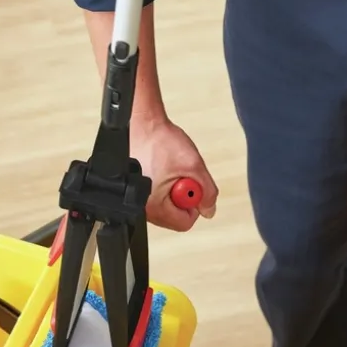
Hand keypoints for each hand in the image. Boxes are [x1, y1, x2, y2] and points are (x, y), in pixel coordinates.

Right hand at [130, 116, 218, 231]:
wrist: (140, 123)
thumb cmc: (159, 141)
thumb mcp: (193, 166)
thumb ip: (207, 191)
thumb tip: (209, 209)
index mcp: (154, 207)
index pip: (184, 223)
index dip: (194, 205)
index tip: (194, 188)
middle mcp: (143, 208)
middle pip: (175, 216)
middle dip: (183, 195)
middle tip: (181, 174)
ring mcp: (138, 201)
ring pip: (167, 206)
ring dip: (175, 188)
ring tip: (170, 169)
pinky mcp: (136, 192)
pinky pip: (158, 197)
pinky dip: (165, 184)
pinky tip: (162, 168)